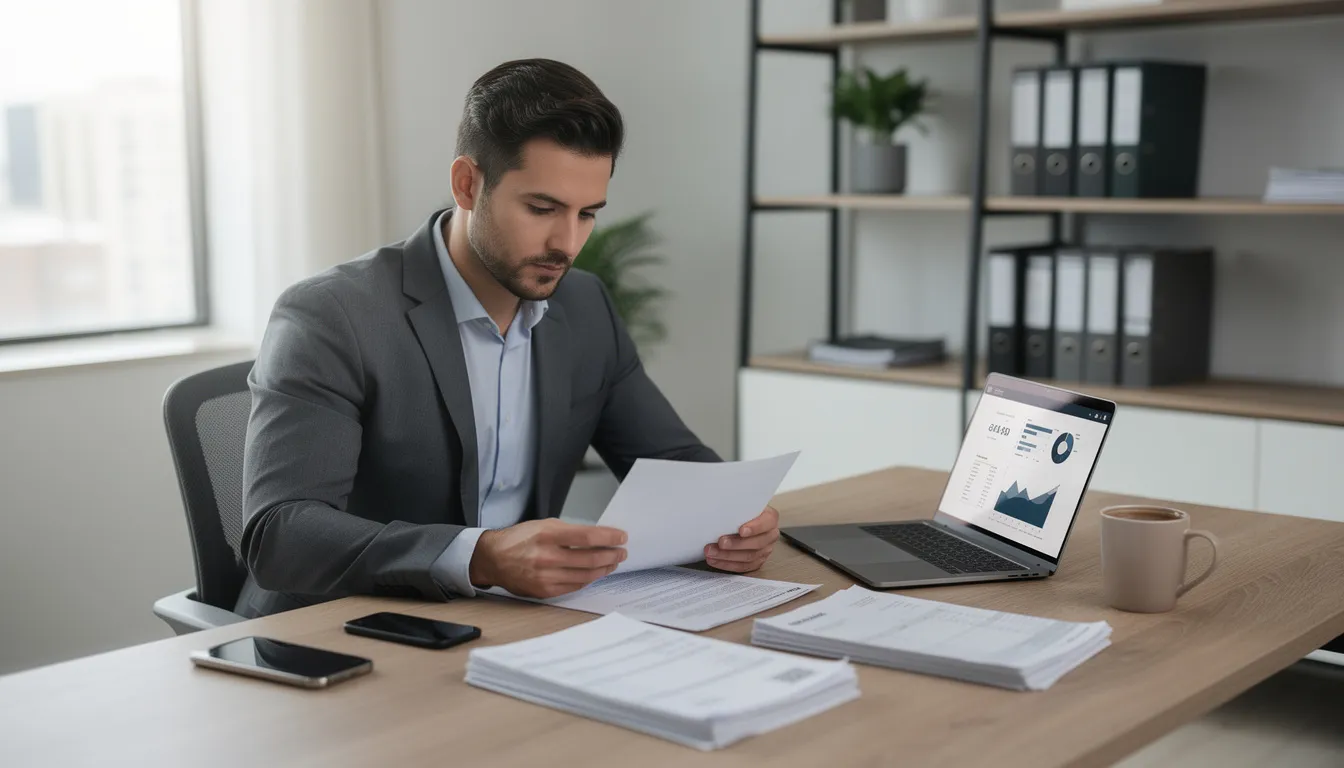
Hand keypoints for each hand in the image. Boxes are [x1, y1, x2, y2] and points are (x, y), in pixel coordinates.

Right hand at [470, 519, 627, 598]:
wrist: (493, 559)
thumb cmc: (519, 539)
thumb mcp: (543, 525)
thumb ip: (570, 531)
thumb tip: (597, 537)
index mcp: (547, 535)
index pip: (588, 537)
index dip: (609, 538)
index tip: (621, 537)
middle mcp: (547, 557)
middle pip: (590, 559)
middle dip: (611, 555)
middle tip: (621, 552)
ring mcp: (546, 576)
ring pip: (585, 576)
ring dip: (604, 569)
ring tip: (612, 563)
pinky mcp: (545, 591)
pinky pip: (574, 586)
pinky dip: (588, 580)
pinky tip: (595, 573)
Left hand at [705, 506, 779, 573]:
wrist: (742, 520)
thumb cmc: (741, 511)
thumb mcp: (742, 504)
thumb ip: (736, 507)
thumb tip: (719, 507)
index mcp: (770, 518)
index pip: (767, 522)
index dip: (755, 528)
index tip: (741, 530)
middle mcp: (770, 535)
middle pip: (757, 543)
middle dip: (736, 544)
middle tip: (720, 542)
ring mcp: (764, 550)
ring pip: (749, 557)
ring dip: (727, 556)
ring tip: (711, 552)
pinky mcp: (756, 562)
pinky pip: (742, 567)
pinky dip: (726, 564)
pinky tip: (714, 560)